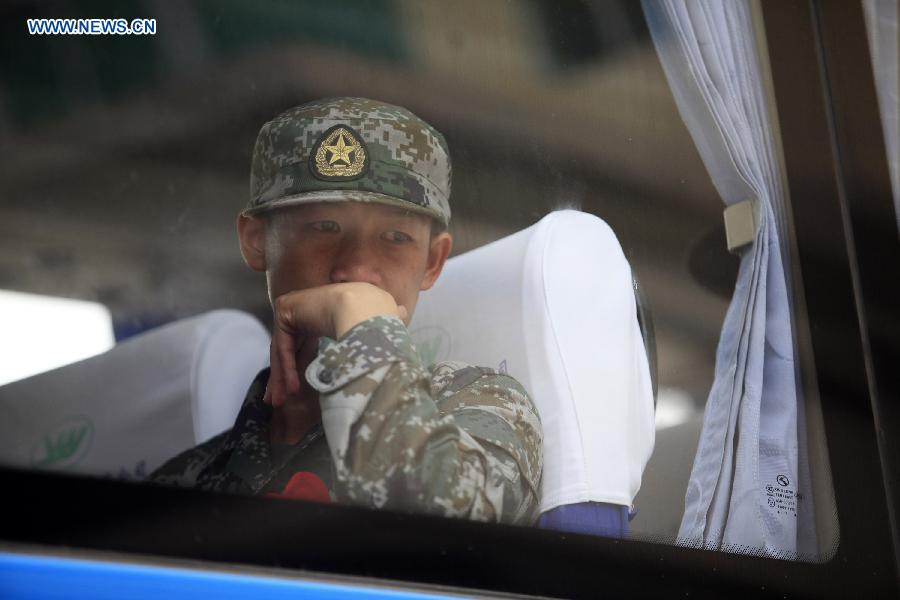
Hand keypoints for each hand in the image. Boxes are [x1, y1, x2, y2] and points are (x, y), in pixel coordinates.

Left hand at [265, 282, 406, 406]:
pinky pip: (283, 344)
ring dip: (282, 376)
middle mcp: (313, 303)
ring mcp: (298, 304)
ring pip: (285, 347)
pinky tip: (290, 387)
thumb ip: (389, 319)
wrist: (367, 313)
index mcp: (331, 304)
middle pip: (293, 345)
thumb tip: (403, 311)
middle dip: (286, 374)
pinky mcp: (286, 308)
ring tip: (280, 401)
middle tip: (280, 400)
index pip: (312, 337)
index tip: (298, 389)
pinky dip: (286, 367)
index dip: (305, 363)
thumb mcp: (385, 325)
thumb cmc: (380, 321)